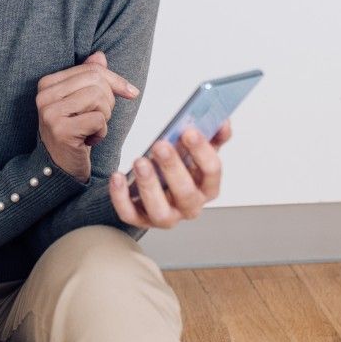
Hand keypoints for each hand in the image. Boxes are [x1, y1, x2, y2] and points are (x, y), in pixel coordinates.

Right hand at [37, 51, 140, 180]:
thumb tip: (100, 55)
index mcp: (47, 83)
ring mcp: (50, 114)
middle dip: (108, 101)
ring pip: (98, 99)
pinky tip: (89, 141)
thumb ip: (88, 77)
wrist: (59, 167)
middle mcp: (44, 96)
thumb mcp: (81, 102)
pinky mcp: (61, 131)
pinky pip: (98, 120)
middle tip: (99, 119)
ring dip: (105, 117)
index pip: (91, 69)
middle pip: (96, 82)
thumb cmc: (73, 133)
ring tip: (93, 129)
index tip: (130, 92)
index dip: (115, 81)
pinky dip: (101, 132)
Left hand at [108, 120, 232, 229]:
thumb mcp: (197, 151)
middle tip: (160, 145)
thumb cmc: (180, 166)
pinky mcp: (142, 220)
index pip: (212, 172)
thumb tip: (222, 122)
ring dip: (149, 186)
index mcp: (208, 187)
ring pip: (160, 211)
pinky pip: (130, 215)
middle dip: (173, 168)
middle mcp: (190, 206)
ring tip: (139, 161)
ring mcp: (166, 217)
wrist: (156, 184)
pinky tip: (117, 177)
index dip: (202, 152)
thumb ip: (212, 136)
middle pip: (186, 193)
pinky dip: (121, 198)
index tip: (189, 131)